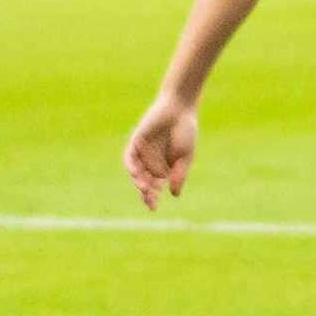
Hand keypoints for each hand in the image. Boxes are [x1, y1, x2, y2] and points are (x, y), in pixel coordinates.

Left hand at [127, 89, 198, 208]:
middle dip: (146, 192)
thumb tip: (173, 194)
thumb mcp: (185, 157)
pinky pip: (130, 156)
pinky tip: (136, 173)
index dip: (152, 197)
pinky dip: (131, 165)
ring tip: (144, 189)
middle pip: (144, 181)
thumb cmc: (185, 131)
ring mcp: (142, 151)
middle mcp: (151, 161)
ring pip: (136, 171)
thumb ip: (179, 174)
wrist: (180, 108)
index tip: (153, 207)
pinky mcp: (136, 141)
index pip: (155, 186)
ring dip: (138, 181)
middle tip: (149, 201)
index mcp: (163, 167)